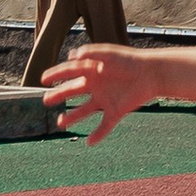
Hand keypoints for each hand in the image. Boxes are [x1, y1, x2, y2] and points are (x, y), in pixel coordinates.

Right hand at [41, 45, 156, 145]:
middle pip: (73, 91)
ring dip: (72, 117)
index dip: (56, 74)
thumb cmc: (130, 60)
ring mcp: (105, 99)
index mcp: (93, 70)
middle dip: (59, 95)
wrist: (152, 74)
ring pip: (85, 110)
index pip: (70, 72)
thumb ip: (91, 53)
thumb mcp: (109, 54)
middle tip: (45, 101)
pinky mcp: (116, 110)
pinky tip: (89, 142)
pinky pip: (105, 125)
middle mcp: (97, 85)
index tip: (43, 79)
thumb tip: (72, 56)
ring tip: (60, 123)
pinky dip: (98, 134)